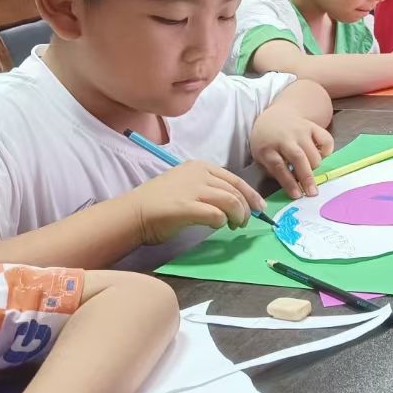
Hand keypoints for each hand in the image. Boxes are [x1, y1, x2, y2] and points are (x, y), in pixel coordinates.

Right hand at [124, 160, 263, 243]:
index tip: (259, 207)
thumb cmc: (159, 202)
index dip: (251, 194)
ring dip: (238, 216)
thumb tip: (235, 203)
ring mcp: (193, 189)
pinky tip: (216, 226)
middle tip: (245, 222)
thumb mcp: (187, 185)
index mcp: (200, 167)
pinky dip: (222, 222)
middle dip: (247, 208)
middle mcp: (199, 174)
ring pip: (231, 201)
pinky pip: (217, 215)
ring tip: (234, 225)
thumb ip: (209, 189)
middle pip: (236, 191)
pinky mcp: (187, 207)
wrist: (133, 212)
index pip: (235, 179)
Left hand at [250, 108, 335, 197]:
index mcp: (267, 147)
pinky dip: (327, 150)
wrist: (276, 116)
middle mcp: (285, 137)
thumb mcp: (261, 155)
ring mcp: (300, 130)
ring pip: (313, 152)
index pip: (278, 166)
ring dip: (315, 166)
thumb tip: (292, 186)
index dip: (289, 182)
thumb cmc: (268, 141)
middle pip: (298, 158)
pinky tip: (322, 155)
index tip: (297, 195)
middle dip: (306, 177)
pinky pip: (326, 139)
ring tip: (312, 172)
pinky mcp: (312, 126)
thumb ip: (273, 170)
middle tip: (313, 192)